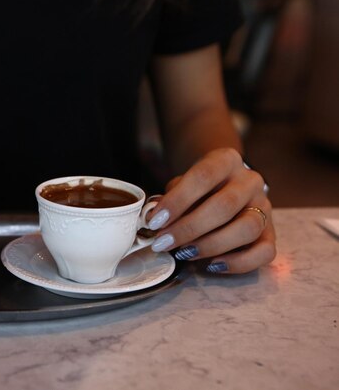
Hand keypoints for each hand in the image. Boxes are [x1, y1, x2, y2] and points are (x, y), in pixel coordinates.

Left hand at [146, 148, 275, 273]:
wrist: (224, 185)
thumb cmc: (198, 188)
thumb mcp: (181, 184)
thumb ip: (169, 199)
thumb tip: (152, 217)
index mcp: (226, 160)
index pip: (203, 176)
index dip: (177, 201)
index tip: (155, 222)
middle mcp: (250, 181)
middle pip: (224, 205)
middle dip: (189, 228)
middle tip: (163, 243)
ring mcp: (265, 206)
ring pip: (247, 228)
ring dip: (211, 245)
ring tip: (185, 253)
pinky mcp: (272, 233)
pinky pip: (265, 252)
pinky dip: (238, 263)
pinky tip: (212, 265)